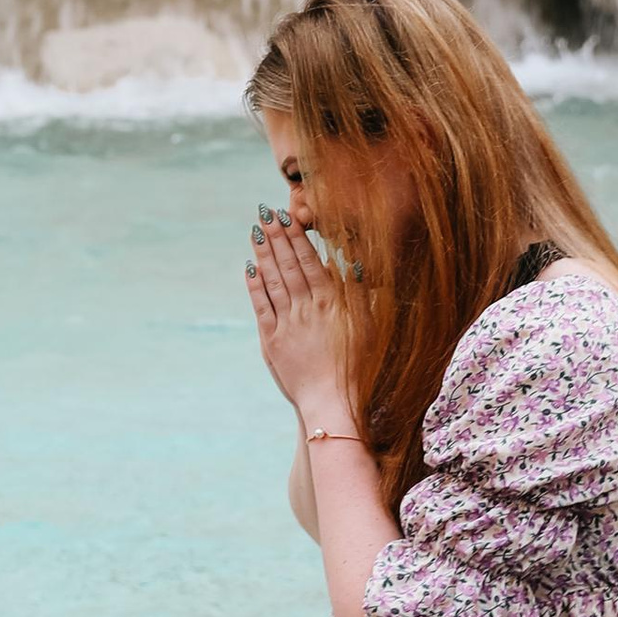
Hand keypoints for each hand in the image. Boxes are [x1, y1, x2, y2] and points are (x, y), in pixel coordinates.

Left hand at [247, 212, 354, 425]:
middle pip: (288, 265)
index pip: (310, 261)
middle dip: (276, 237)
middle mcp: (307, 308)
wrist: (333, 403)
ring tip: (256, 232)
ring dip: (263, 255)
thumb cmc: (358, 366)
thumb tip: (353, 262)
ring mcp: (287, 324)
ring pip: (273, 281)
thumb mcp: (367, 326)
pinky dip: (255, 286)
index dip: (297, 237)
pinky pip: (261, 308)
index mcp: (331, 302)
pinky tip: (250, 268)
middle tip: (265, 213)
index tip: (287, 216)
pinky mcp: (272, 342)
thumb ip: (358, 293)